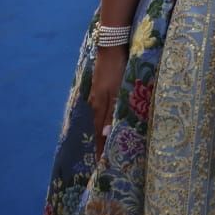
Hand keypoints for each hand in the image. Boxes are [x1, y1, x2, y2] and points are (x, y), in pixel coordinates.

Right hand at [88, 45, 127, 159]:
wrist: (111, 47)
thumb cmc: (116, 69)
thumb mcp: (116, 91)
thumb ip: (111, 112)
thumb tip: (104, 134)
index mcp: (100, 107)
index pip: (99, 135)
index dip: (100, 150)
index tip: (101, 166)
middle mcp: (97, 104)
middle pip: (99, 129)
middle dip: (102, 145)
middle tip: (106, 161)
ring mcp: (99, 96)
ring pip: (101, 120)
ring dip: (104, 133)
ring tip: (108, 146)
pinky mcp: (102, 90)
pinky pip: (103, 110)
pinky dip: (106, 121)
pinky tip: (109, 122)